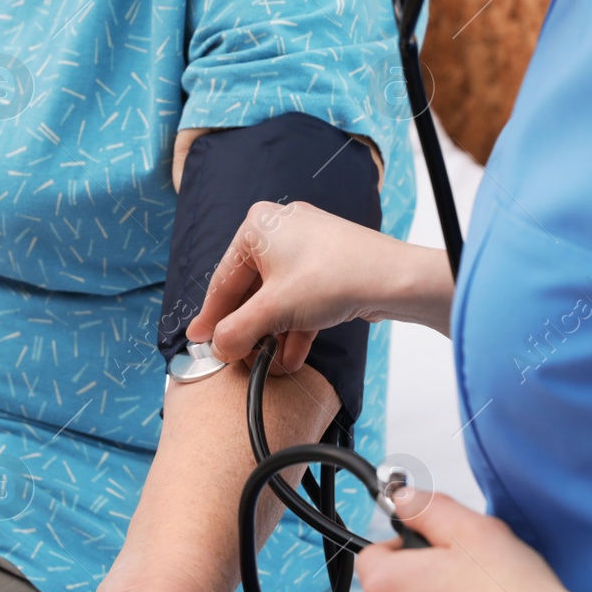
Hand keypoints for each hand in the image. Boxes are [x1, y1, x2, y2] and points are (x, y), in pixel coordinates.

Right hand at [186, 201, 451, 371]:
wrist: (392, 278)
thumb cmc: (332, 278)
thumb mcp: (274, 310)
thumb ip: (237, 331)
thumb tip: (218, 348)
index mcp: (257, 227)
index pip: (224, 280)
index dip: (211, 316)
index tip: (200, 339)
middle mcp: (280, 229)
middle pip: (251, 290)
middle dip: (250, 330)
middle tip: (239, 358)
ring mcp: (307, 246)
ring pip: (278, 297)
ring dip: (273, 334)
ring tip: (269, 364)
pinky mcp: (328, 264)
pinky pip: (301, 298)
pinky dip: (295, 326)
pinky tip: (292, 357)